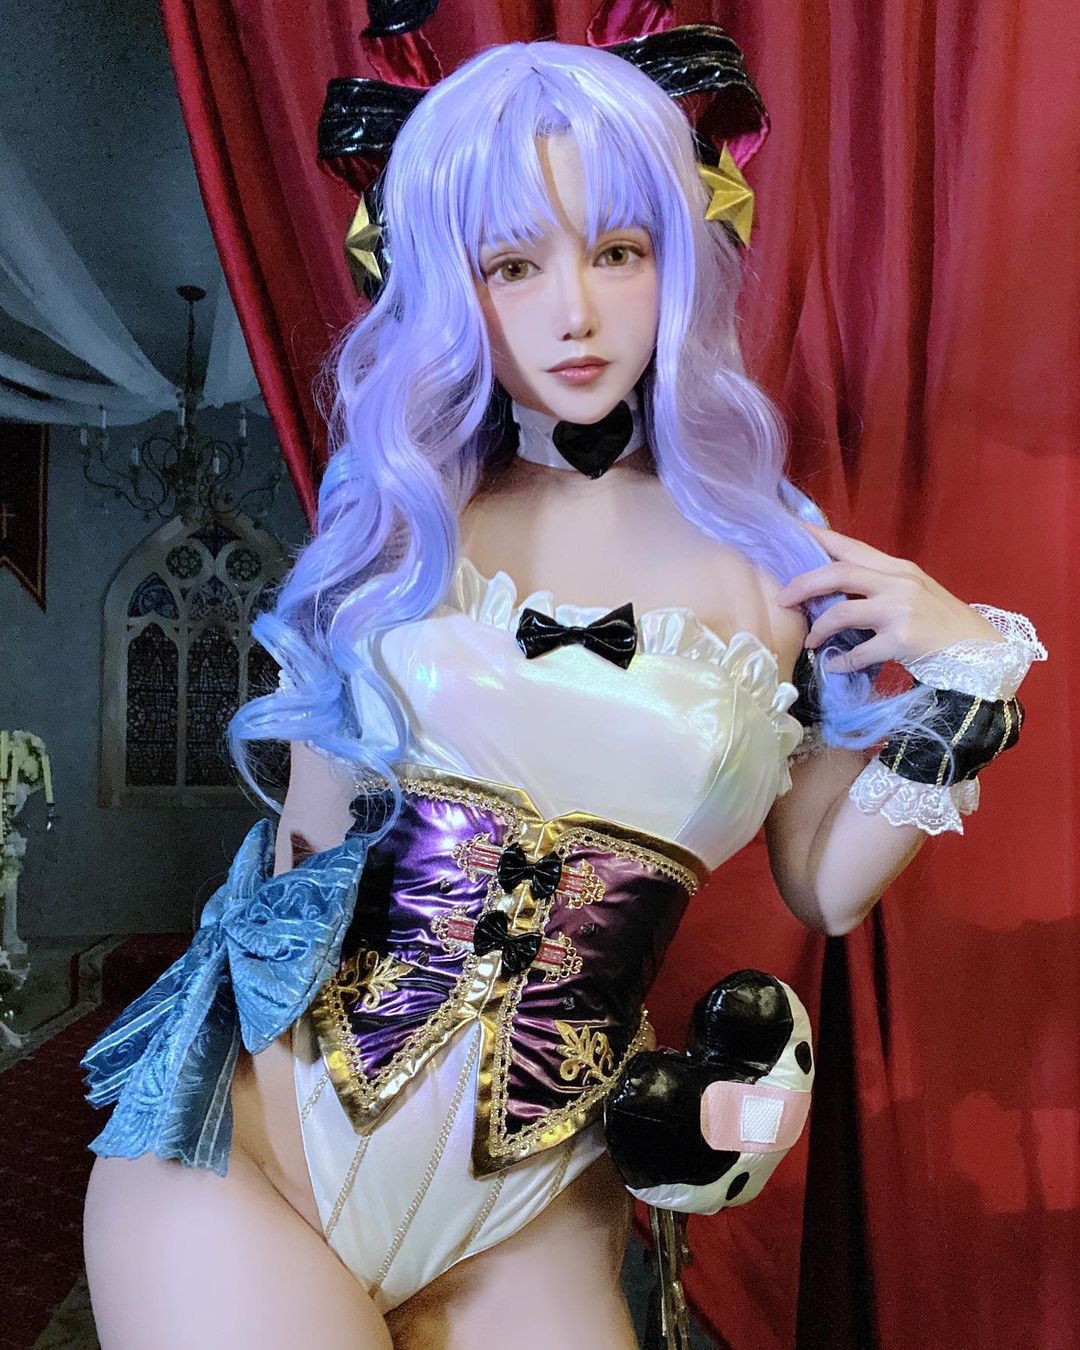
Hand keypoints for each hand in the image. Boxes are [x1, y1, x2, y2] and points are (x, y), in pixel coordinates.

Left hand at [774, 521, 1003, 672]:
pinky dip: (841, 661)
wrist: (981, 652)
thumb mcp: (913, 592)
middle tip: (782, 599)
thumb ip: (878, 584)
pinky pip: (859, 651)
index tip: (788, 529)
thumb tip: (831, 586)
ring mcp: (901, 611)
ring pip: (842, 611)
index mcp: (898, 568)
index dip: (816, 537)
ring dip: (819, 628)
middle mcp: (899, 583)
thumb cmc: (941, 623)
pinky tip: (836, 666)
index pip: (849, 546)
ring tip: (810, 642)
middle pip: (838, 572)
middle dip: (803, 585)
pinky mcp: (903, 640)